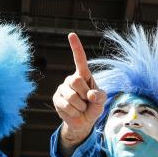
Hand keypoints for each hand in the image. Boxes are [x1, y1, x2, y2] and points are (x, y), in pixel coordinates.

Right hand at [53, 33, 105, 153]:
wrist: (83, 122)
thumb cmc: (93, 107)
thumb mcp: (101, 101)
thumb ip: (100, 97)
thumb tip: (90, 95)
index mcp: (83, 75)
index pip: (80, 59)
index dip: (76, 47)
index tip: (71, 35)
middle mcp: (71, 79)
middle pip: (76, 81)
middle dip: (85, 94)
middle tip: (87, 101)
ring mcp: (62, 89)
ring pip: (71, 96)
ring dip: (80, 106)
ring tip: (81, 108)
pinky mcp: (56, 99)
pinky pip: (66, 105)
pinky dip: (74, 112)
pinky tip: (74, 112)